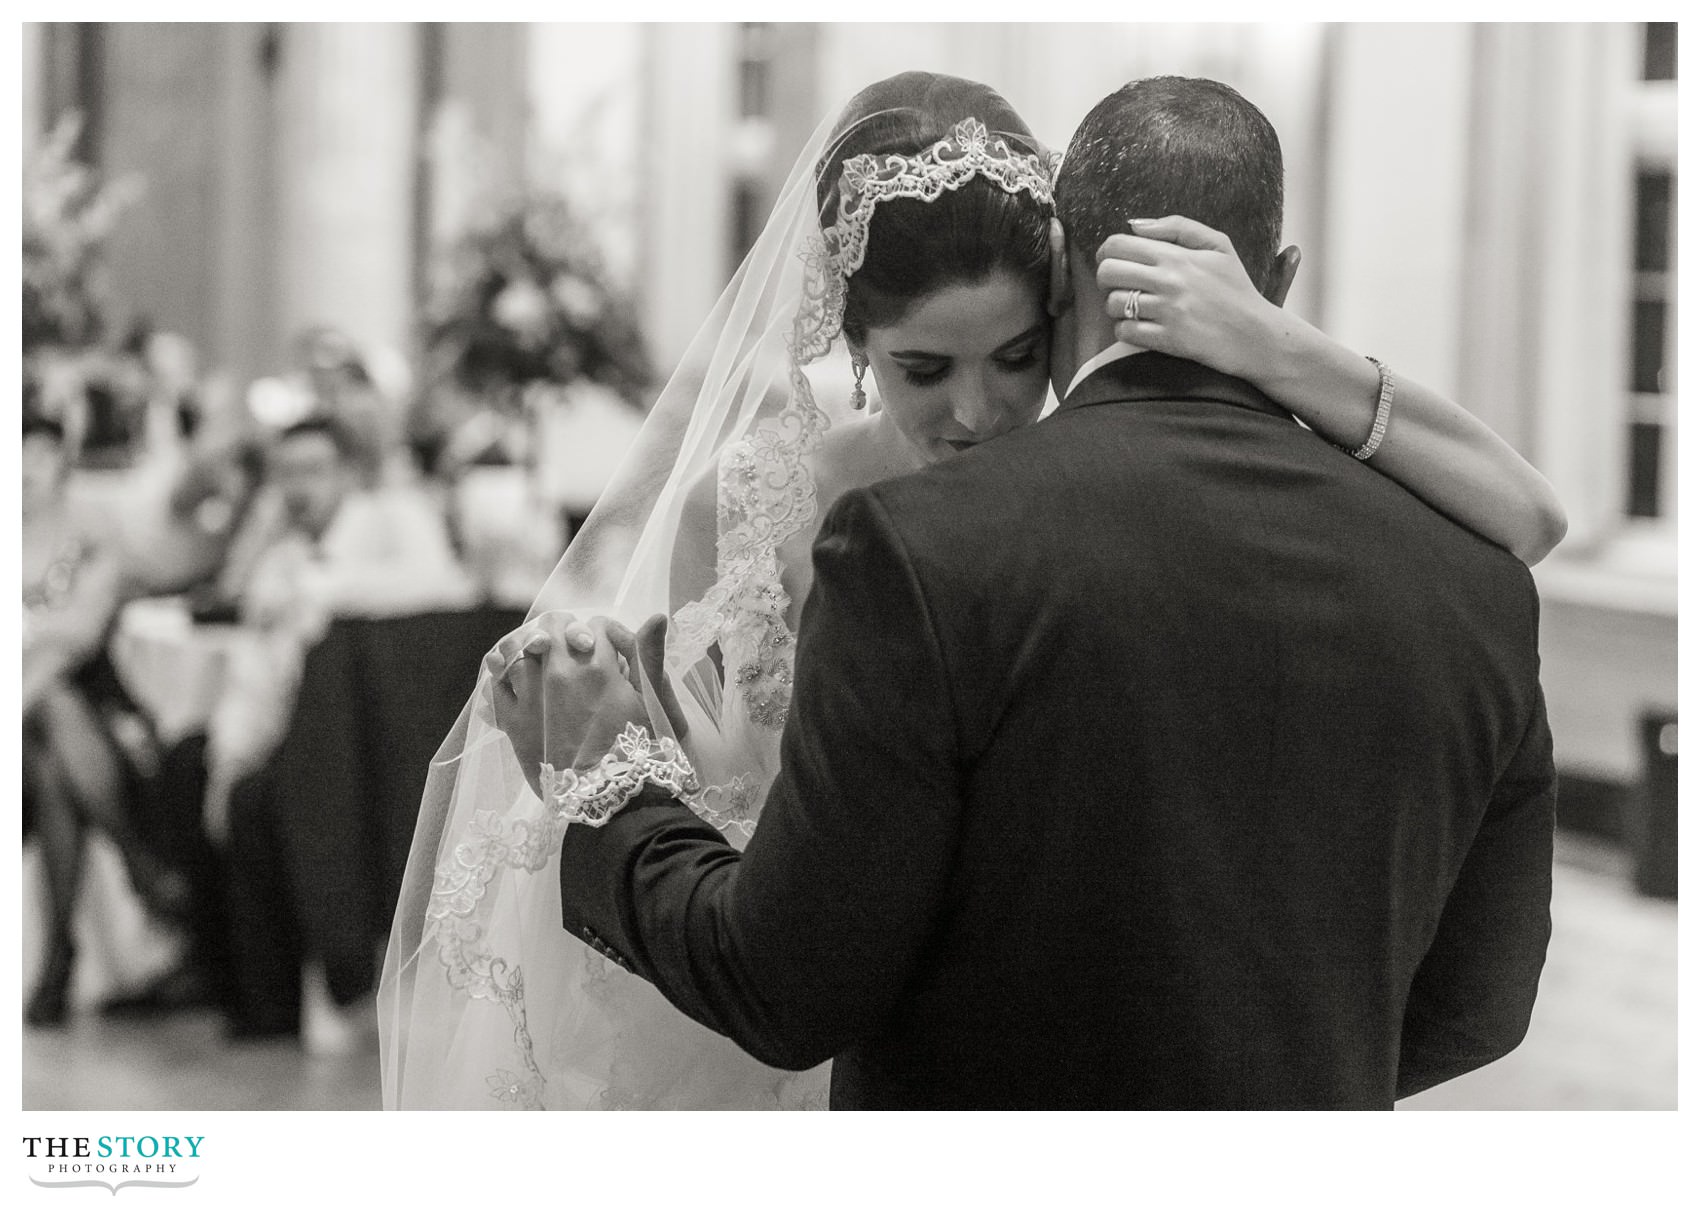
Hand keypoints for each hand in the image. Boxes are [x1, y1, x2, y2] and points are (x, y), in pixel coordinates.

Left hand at [484, 611, 643, 797]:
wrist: (607, 802)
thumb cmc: (639, 755)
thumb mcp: (652, 704)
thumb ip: (649, 657)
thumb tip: (657, 616)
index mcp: (597, 666)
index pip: (596, 625)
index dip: (608, 634)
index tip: (616, 652)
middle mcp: (559, 674)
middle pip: (553, 627)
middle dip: (567, 632)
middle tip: (578, 649)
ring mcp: (531, 696)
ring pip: (519, 647)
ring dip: (532, 646)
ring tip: (542, 656)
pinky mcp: (512, 722)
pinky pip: (496, 683)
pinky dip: (502, 672)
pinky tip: (514, 675)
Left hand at [1095, 216, 1299, 383]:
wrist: (1255, 334)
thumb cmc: (1235, 288)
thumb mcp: (1218, 245)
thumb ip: (1177, 226)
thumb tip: (1135, 225)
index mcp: (1177, 256)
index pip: (1118, 245)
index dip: (1107, 251)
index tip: (1114, 260)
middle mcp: (1168, 281)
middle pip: (1107, 272)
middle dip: (1106, 278)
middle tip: (1120, 284)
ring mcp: (1166, 311)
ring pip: (1113, 304)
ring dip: (1117, 307)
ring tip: (1134, 307)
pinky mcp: (1166, 339)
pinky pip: (1124, 332)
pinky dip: (1126, 330)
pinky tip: (1141, 327)